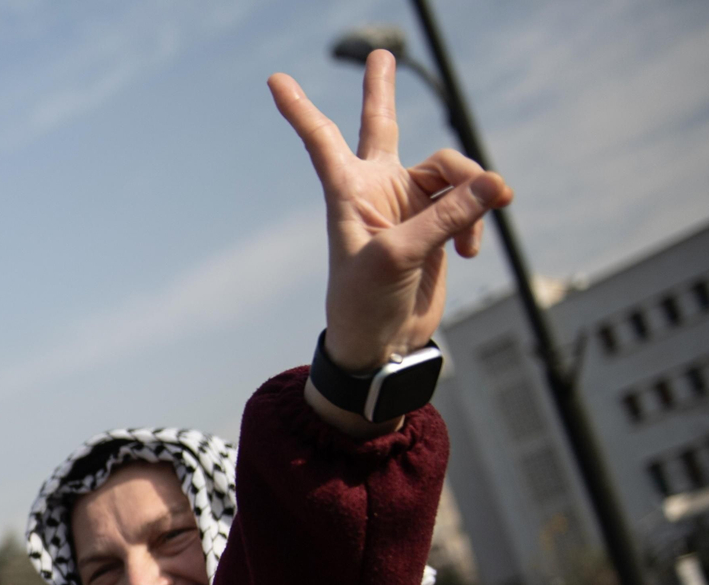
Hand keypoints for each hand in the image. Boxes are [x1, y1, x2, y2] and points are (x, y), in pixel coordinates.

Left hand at [270, 53, 511, 374]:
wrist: (383, 345)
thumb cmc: (367, 304)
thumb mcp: (399, 258)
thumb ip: (447, 217)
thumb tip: (495, 184)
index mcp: (348, 192)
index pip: (322, 140)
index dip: (300, 109)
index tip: (274, 81)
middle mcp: (377, 190)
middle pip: (382, 126)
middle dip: (382, 92)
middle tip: (378, 54)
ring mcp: (410, 204)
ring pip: (452, 171)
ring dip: (472, 194)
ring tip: (474, 231)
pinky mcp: (439, 224)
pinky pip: (471, 202)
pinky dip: (478, 219)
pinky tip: (473, 250)